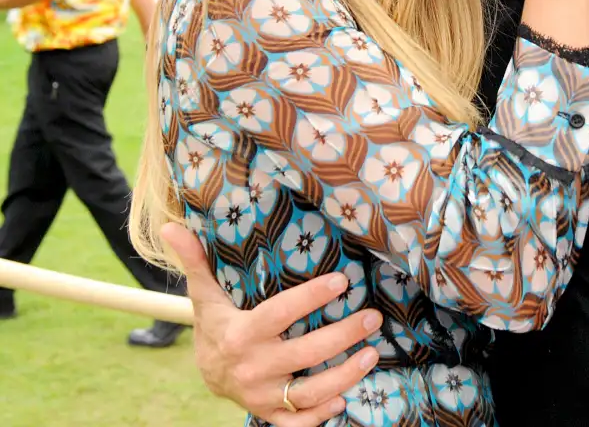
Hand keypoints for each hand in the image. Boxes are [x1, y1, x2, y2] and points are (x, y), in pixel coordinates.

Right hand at [161, 223, 381, 426]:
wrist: (206, 372)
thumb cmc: (215, 322)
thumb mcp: (205, 292)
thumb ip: (195, 260)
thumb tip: (170, 227)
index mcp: (239, 334)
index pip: (281, 313)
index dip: (311, 297)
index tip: (342, 280)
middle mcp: (252, 368)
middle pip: (305, 353)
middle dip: (344, 335)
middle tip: (372, 316)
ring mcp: (262, 395)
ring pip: (308, 392)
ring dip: (344, 376)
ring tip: (372, 353)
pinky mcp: (270, 413)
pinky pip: (297, 422)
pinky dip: (321, 414)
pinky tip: (345, 397)